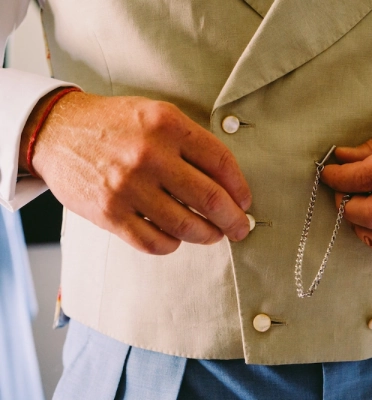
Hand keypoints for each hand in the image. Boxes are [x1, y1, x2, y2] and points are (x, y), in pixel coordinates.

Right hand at [20, 90, 251, 254]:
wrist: (58, 131)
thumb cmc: (116, 124)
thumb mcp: (157, 115)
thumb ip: (192, 143)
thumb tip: (228, 184)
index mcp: (167, 125)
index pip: (221, 162)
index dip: (240, 188)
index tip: (245, 202)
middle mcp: (150, 155)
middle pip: (210, 199)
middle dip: (234, 221)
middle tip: (240, 229)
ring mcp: (128, 186)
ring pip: (186, 226)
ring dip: (208, 236)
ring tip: (213, 235)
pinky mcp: (109, 213)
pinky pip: (154, 242)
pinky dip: (173, 245)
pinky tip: (177, 238)